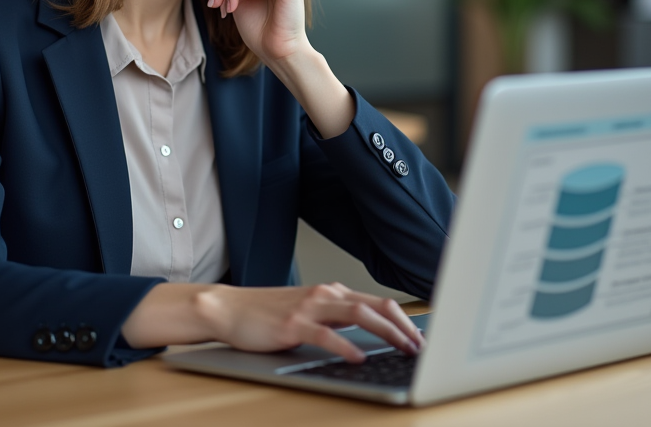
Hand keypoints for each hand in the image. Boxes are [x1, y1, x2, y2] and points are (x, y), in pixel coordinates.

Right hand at [195, 283, 422, 361]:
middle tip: (421, 347)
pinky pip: (326, 334)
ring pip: (358, 314)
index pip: (379, 302)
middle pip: (376, 306)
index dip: (404, 320)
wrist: (229, 308)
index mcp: (332, 293)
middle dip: (404, 327)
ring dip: (386, 332)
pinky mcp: (293, 324)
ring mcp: (309, 308)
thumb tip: (370, 337)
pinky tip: (359, 357)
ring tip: (403, 348)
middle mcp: (325, 295)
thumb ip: (336, 318)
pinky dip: (346, 346)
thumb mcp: (309, 311)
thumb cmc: (268, 314)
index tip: (421, 339)